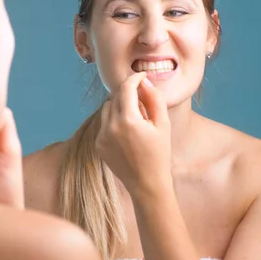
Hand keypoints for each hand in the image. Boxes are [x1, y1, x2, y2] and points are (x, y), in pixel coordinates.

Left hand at [95, 72, 171, 196]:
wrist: (146, 183)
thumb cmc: (159, 153)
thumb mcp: (163, 124)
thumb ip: (154, 99)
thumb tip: (144, 81)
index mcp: (128, 120)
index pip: (126, 88)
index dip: (135, 78)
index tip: (142, 76)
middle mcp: (110, 126)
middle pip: (116, 97)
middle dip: (129, 94)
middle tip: (144, 104)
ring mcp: (102, 136)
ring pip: (107, 108)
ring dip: (120, 107)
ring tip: (136, 120)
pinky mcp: (98, 144)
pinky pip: (104, 123)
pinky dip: (114, 122)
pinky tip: (127, 134)